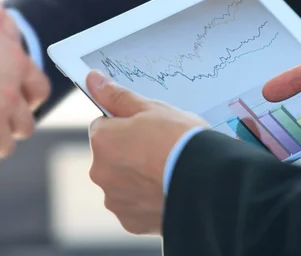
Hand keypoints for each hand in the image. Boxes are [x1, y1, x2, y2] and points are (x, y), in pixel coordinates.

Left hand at [86, 71, 207, 234]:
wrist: (207, 184)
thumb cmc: (179, 141)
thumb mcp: (151, 108)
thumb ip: (117, 96)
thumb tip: (92, 79)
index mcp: (102, 140)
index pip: (103, 126)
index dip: (125, 124)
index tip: (146, 128)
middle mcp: (100, 172)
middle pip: (111, 156)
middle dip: (129, 152)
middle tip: (160, 149)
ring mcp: (115, 199)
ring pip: (122, 181)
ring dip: (137, 177)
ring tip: (166, 171)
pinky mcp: (130, 221)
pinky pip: (134, 205)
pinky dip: (146, 199)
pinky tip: (167, 189)